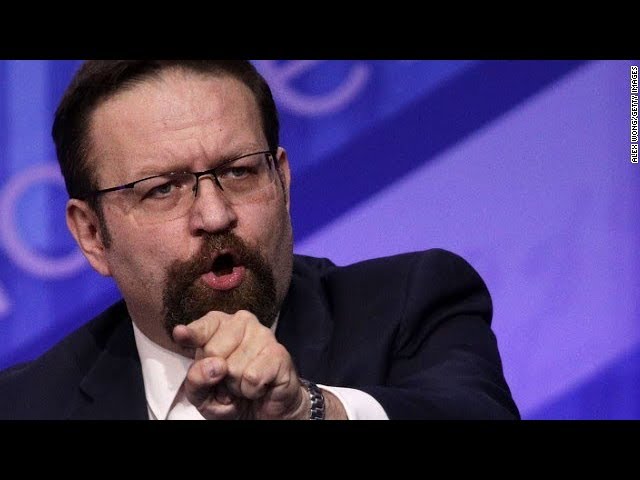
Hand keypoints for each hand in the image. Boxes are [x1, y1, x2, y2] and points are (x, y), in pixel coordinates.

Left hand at [172, 310, 308, 419]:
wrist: (264, 413)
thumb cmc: (231, 396)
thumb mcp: (202, 394)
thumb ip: (196, 380)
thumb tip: (213, 366)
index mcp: (219, 326)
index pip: (202, 327)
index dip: (191, 334)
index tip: (180, 334)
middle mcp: (242, 323)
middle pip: (213, 350)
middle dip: (218, 375)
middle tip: (229, 381)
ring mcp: (262, 334)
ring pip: (234, 367)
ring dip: (237, 386)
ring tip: (245, 384)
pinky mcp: (279, 353)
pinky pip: (253, 377)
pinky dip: (252, 390)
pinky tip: (260, 386)